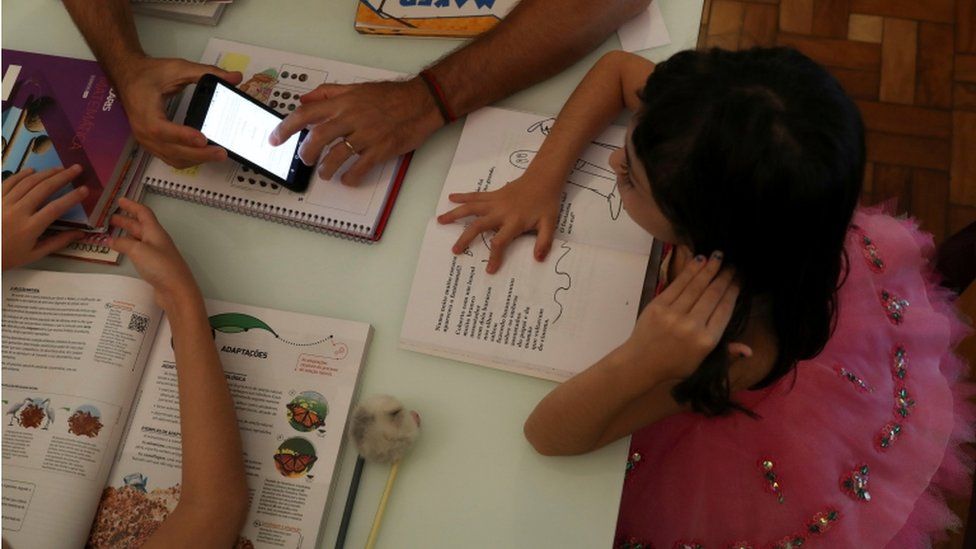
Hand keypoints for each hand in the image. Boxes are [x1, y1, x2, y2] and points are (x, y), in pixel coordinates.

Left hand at [2, 166, 88, 269]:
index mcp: (30, 228)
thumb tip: (80, 234)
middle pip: (43, 189)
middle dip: (62, 177)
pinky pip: (9, 182)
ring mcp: (4, 203)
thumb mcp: (34, 255)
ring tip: (59, 168)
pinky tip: (32, 170)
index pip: (56, 208)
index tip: (85, 189)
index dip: (72, 197)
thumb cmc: (7, 256)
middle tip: (76, 169)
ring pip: (28, 182)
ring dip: (45, 173)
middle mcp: (18, 212)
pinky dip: (22, 174)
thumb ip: (58, 242)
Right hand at [107, 198, 200, 309]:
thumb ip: (124, 243)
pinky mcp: (155, 266)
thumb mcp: (139, 250)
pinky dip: (129, 247)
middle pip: (141, 225)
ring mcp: (157, 254)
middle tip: (110, 218)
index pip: (144, 213)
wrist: (176, 290)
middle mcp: (157, 240)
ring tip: (111, 233)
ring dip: (126, 233)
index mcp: (156, 232)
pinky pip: (139, 251)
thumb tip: (112, 240)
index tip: (120, 200)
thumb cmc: (160, 266)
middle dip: (126, 220)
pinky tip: (122, 250)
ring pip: (139, 238)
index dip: (132, 205)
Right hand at [115, 57, 241, 167]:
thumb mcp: (177, 68)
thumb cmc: (149, 73)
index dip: (183, 136)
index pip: (162, 130)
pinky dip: (189, 159)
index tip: (203, 139)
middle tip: (222, 152)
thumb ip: (206, 72)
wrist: (128, 76)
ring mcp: (147, 141)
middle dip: (199, 154)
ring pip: (173, 158)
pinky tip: (204, 154)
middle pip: (172, 150)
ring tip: (218, 154)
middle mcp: (143, 131)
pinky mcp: (153, 145)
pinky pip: (171, 158)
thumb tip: (235, 77)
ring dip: (196, 159)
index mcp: (145, 112)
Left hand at [269, 78, 442, 185]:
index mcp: (344, 102)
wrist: (421, 102)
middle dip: (306, 153)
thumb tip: (305, 99)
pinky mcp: (381, 149)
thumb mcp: (357, 88)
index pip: (306, 114)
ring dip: (326, 169)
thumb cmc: (391, 96)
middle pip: (318, 138)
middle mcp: (352, 117)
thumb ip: (329, 93)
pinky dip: (350, 177)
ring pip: (337, 156)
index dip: (286, 128)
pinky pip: (360, 168)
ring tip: (325, 173)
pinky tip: (347, 179)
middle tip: (305, 160)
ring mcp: (367, 135)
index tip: (275, 139)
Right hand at [437, 173, 562, 273]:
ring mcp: (494, 202)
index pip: (500, 241)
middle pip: (478, 225)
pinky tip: (451, 198)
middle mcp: (500, 212)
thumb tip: (538, 258)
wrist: (543, 179)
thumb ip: (544, 241)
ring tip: (440, 220)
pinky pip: (475, 196)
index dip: (494, 256)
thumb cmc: (546, 203)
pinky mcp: (493, 195)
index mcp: (514, 222)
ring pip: (471, 208)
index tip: (489, 269)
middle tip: (454, 250)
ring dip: (455, 214)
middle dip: (465, 238)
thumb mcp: (550, 224)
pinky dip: (462, 197)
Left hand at [620, 251, 740, 379]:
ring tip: (718, 256)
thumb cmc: (674, 365)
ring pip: (696, 286)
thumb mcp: (703, 363)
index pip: (725, 309)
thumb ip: (726, 353)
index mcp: (707, 340)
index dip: (733, 291)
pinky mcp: (658, 306)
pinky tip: (699, 260)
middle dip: (724, 276)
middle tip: (732, 264)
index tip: (739, 279)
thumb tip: (750, 351)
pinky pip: (678, 284)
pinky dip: (690, 270)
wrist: (641, 364)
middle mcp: (692, 325)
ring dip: (709, 268)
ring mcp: (674, 314)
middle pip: (712, 294)